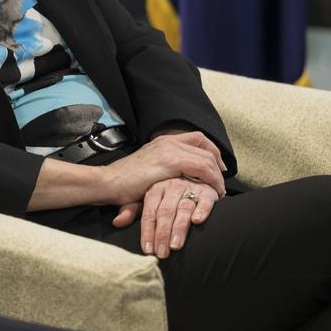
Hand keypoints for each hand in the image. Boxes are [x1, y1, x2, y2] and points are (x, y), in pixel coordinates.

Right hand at [104, 130, 226, 225]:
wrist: (107, 182)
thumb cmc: (124, 183)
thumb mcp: (149, 172)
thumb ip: (166, 171)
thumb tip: (181, 180)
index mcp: (162, 141)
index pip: (196, 138)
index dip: (212, 151)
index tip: (218, 167)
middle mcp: (167, 141)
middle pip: (205, 146)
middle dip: (218, 163)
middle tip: (222, 180)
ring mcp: (169, 150)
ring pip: (207, 158)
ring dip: (217, 176)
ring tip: (219, 191)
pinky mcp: (170, 162)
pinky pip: (202, 168)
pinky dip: (212, 180)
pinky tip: (213, 192)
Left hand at [134, 177, 219, 257]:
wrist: (192, 174)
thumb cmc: (168, 193)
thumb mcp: (147, 199)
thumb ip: (133, 210)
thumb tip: (116, 222)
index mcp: (155, 189)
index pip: (149, 213)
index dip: (148, 232)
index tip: (148, 249)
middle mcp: (171, 186)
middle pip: (165, 212)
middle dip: (162, 234)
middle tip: (162, 253)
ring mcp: (189, 187)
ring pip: (183, 208)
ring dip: (179, 228)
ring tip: (175, 245)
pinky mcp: (207, 190)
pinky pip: (204, 200)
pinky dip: (201, 210)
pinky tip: (197, 221)